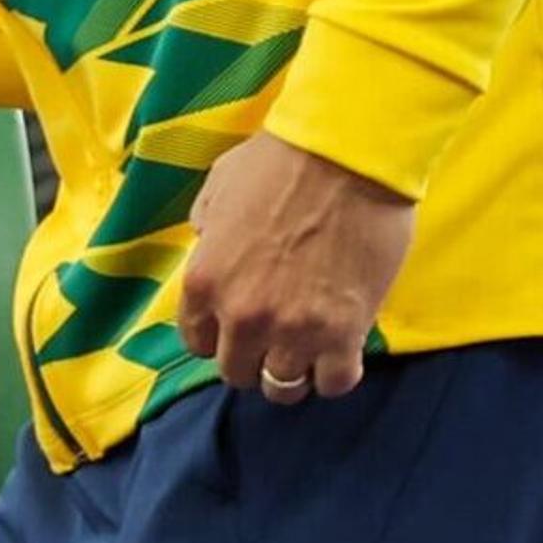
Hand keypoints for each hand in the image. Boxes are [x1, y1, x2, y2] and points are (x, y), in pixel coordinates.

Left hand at [174, 131, 417, 401]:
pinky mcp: (342, 333)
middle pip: (236, 372)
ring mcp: (291, 329)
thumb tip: (209, 243)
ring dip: (293, 372)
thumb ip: (207, 226)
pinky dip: (335, 374)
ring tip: (308, 351)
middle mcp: (240, 315)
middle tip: (275, 340)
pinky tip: (341, 352)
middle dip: (253, 359)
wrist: (346, 155)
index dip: (218, 338)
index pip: (196, 342)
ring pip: (282, 387)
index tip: (237, 329)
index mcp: (203, 281)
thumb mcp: (219, 187)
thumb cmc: (280, 161)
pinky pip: (333, 383)